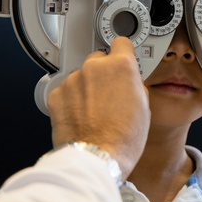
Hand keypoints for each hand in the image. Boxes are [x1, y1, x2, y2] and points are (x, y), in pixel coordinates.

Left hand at [47, 37, 149, 178]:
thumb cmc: (122, 139)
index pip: (121, 43)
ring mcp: (72, 80)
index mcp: (121, 66)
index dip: (123, 52)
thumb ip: (134, 84)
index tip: (121, 57)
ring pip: (81, 76)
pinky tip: (81, 117)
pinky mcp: (56, 95)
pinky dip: (71, 100)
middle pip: (99, 59)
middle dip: (104, 73)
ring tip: (95, 111)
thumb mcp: (144, 106)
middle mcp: (94, 67)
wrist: (96, 159)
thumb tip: (129, 80)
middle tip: (110, 94)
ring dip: (87, 87)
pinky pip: (66, 91)